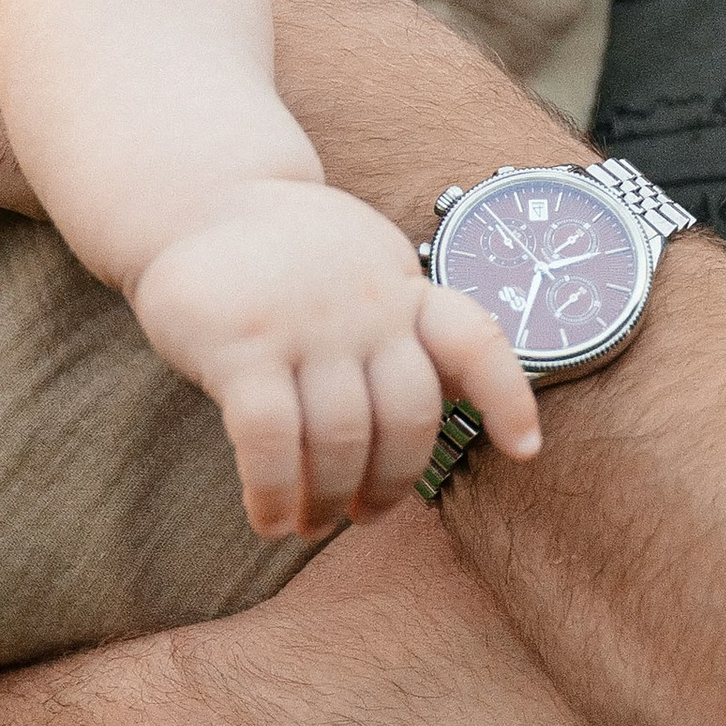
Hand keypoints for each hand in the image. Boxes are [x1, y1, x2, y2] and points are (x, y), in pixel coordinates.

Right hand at [132, 176, 540, 535]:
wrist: (200, 201)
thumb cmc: (291, 258)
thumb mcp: (367, 273)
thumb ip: (406, 328)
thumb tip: (460, 402)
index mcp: (403, 290)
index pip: (474, 339)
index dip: (508, 396)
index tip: (525, 450)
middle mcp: (368, 305)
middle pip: (409, 416)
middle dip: (391, 484)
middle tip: (361, 517)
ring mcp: (307, 323)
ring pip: (342, 439)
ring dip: (329, 500)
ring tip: (309, 523)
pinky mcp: (243, 344)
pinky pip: (271, 441)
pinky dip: (274, 493)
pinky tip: (267, 518)